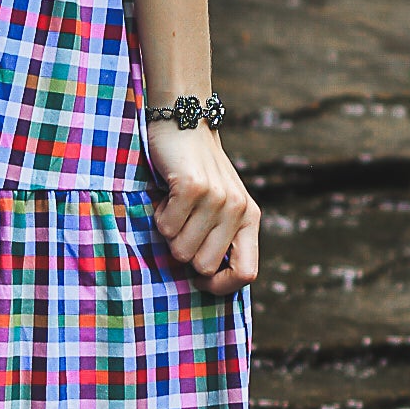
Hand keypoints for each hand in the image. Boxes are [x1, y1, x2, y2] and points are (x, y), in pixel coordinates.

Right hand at [144, 119, 259, 296]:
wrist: (185, 122)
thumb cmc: (198, 172)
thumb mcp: (221, 204)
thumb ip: (222, 237)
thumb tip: (206, 280)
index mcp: (250, 218)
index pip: (247, 274)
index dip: (221, 286)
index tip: (199, 280)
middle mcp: (239, 209)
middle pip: (205, 266)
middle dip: (185, 252)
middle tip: (182, 224)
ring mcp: (217, 198)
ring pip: (181, 250)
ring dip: (169, 232)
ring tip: (176, 206)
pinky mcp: (193, 187)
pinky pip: (166, 227)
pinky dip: (159, 216)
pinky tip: (167, 196)